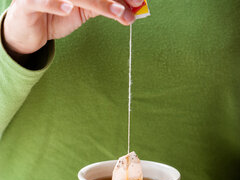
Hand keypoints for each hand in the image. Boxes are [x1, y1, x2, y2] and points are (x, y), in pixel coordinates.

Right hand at [3, 0, 141, 54]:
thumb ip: (105, 5)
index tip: (138, 1)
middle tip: (132, 10)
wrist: (28, 30)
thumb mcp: (84, 9)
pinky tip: (69, 8)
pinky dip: (55, 4)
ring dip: (99, 2)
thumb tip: (131, 8)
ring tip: (117, 13)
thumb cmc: (55, 15)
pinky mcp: (29, 2)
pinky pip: (43, 1)